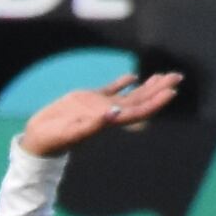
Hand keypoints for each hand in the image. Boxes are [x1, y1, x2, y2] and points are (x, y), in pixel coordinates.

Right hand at [16, 70, 181, 156]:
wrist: (38, 140)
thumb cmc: (52, 140)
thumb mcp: (70, 132)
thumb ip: (91, 124)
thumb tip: (112, 113)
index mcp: (108, 121)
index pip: (139, 111)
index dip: (156, 102)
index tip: (172, 91)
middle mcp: (109, 114)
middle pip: (140, 101)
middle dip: (159, 89)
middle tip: (177, 76)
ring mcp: (100, 107)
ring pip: (130, 95)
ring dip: (148, 86)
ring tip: (164, 75)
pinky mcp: (88, 100)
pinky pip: (111, 90)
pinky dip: (123, 82)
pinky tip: (133, 76)